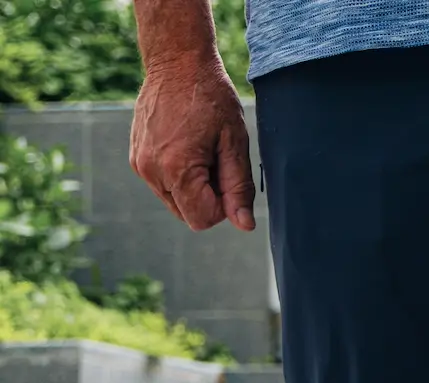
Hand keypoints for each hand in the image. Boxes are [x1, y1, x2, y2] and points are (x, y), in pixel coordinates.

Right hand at [130, 56, 255, 231]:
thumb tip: (244, 225)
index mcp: (176, 169)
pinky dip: (179, 175)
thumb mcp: (234, 142)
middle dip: (208, 197)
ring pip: (175, 201)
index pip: (202, 219)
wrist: (176, 62)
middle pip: (187, 214)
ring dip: (194, 187)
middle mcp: (151, 171)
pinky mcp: (135, 157)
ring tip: (200, 150)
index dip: (223, 206)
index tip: (227, 175)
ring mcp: (139, 164)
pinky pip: (163, 184)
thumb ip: (239, 187)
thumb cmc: (210, 97)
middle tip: (215, 160)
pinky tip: (187, 146)